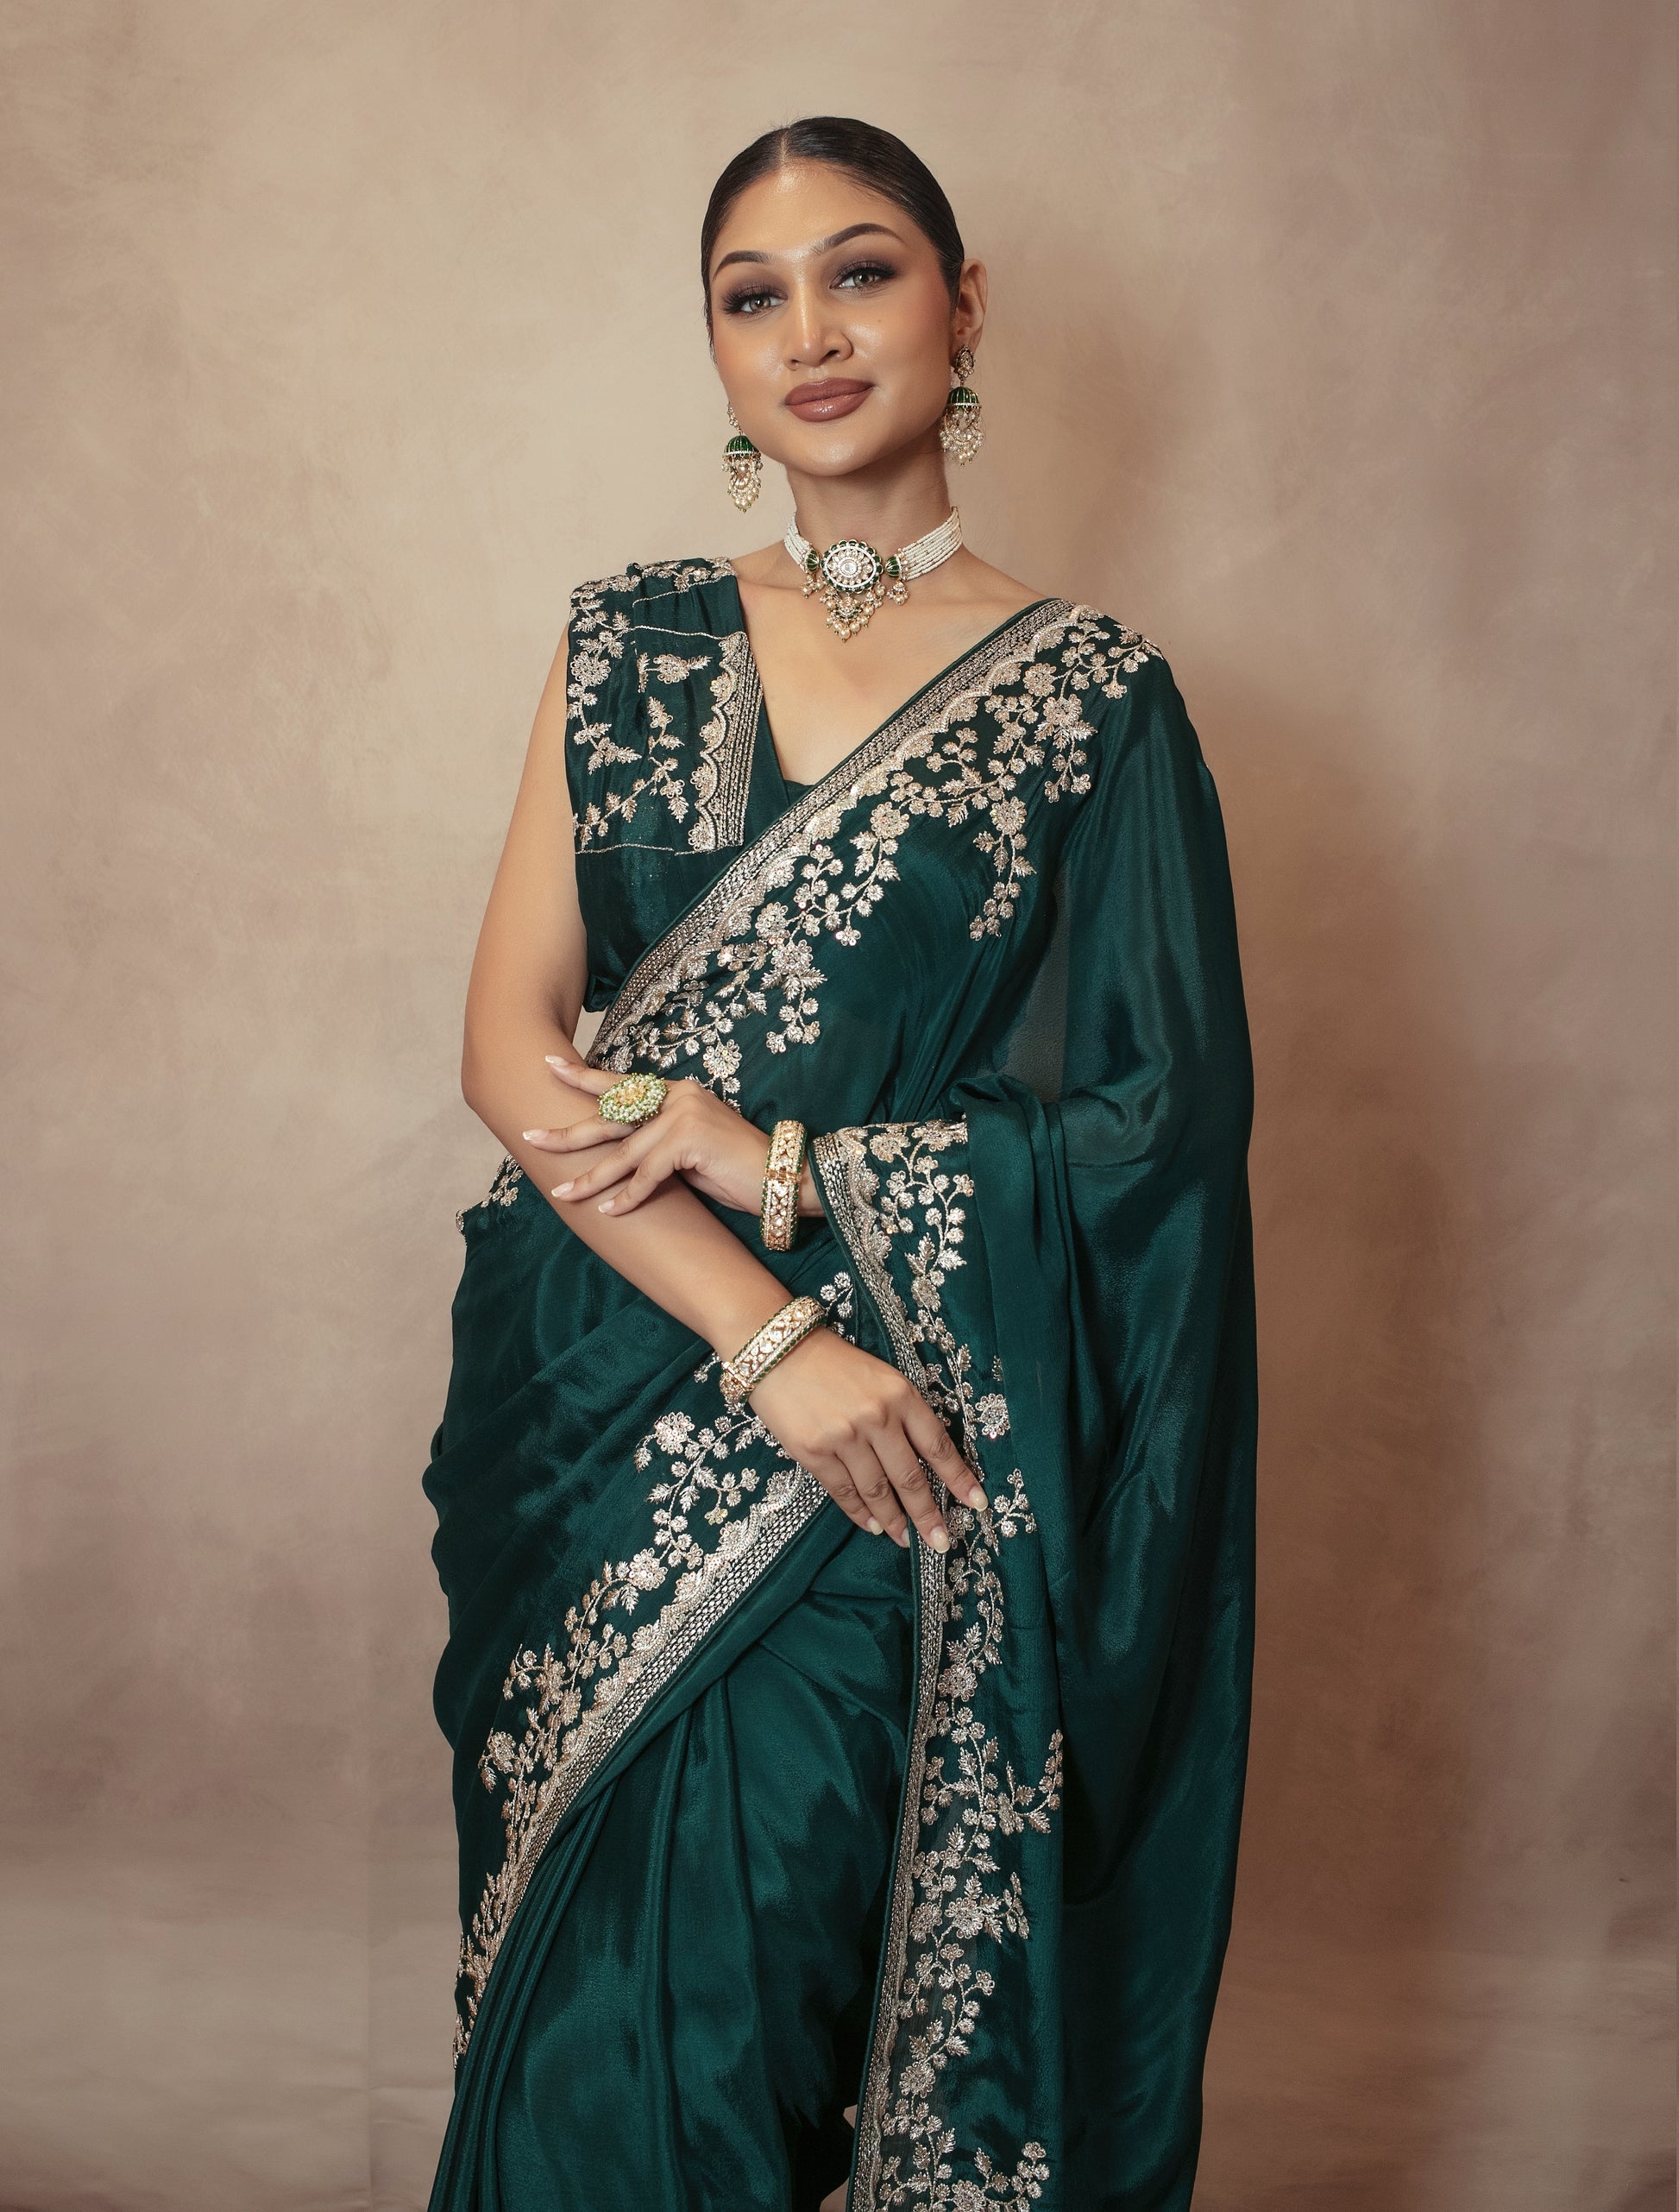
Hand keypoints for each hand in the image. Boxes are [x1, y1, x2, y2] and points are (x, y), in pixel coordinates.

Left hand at [525, 1059, 773, 1215]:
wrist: (785, 1178)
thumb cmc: (737, 1169)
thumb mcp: (690, 1149)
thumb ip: (658, 1143)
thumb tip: (619, 1156)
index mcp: (677, 1091)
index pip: (622, 1086)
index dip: (583, 1077)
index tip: (549, 1065)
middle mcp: (678, 1096)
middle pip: (611, 1116)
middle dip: (567, 1132)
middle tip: (529, 1137)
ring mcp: (684, 1115)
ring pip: (624, 1153)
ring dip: (591, 1178)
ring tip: (562, 1194)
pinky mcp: (690, 1141)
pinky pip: (648, 1174)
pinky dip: (628, 1197)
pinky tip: (610, 1212)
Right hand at [747, 1328, 987, 1550]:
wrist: (779, 1351)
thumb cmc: (835, 1364)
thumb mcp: (882, 1378)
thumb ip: (905, 1414)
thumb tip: (925, 1462)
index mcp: (901, 1395)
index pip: (938, 1446)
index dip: (959, 1478)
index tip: (976, 1503)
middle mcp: (877, 1418)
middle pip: (911, 1477)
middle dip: (929, 1515)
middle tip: (942, 1541)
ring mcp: (844, 1437)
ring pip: (878, 1491)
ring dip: (894, 1520)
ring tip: (906, 1539)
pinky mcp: (814, 1452)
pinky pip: (844, 1491)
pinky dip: (860, 1513)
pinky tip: (872, 1525)